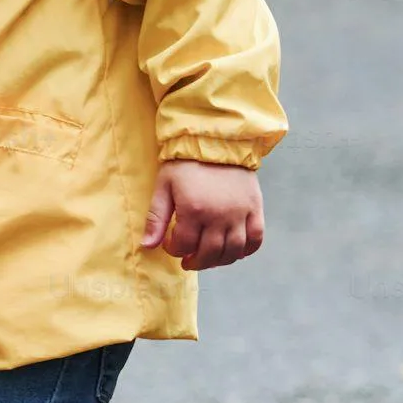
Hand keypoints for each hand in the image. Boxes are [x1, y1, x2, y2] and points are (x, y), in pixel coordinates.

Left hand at [139, 160, 264, 269]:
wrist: (218, 141)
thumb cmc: (187, 163)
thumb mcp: (164, 186)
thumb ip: (155, 218)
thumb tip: (147, 246)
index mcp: (194, 210)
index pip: (183, 246)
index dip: (174, 250)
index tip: (171, 243)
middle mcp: (219, 216)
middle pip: (208, 254)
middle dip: (195, 261)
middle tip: (188, 259)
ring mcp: (240, 214)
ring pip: (232, 251)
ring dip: (219, 261)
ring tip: (208, 257)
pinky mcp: (255, 208)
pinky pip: (256, 239)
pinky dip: (247, 250)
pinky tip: (235, 251)